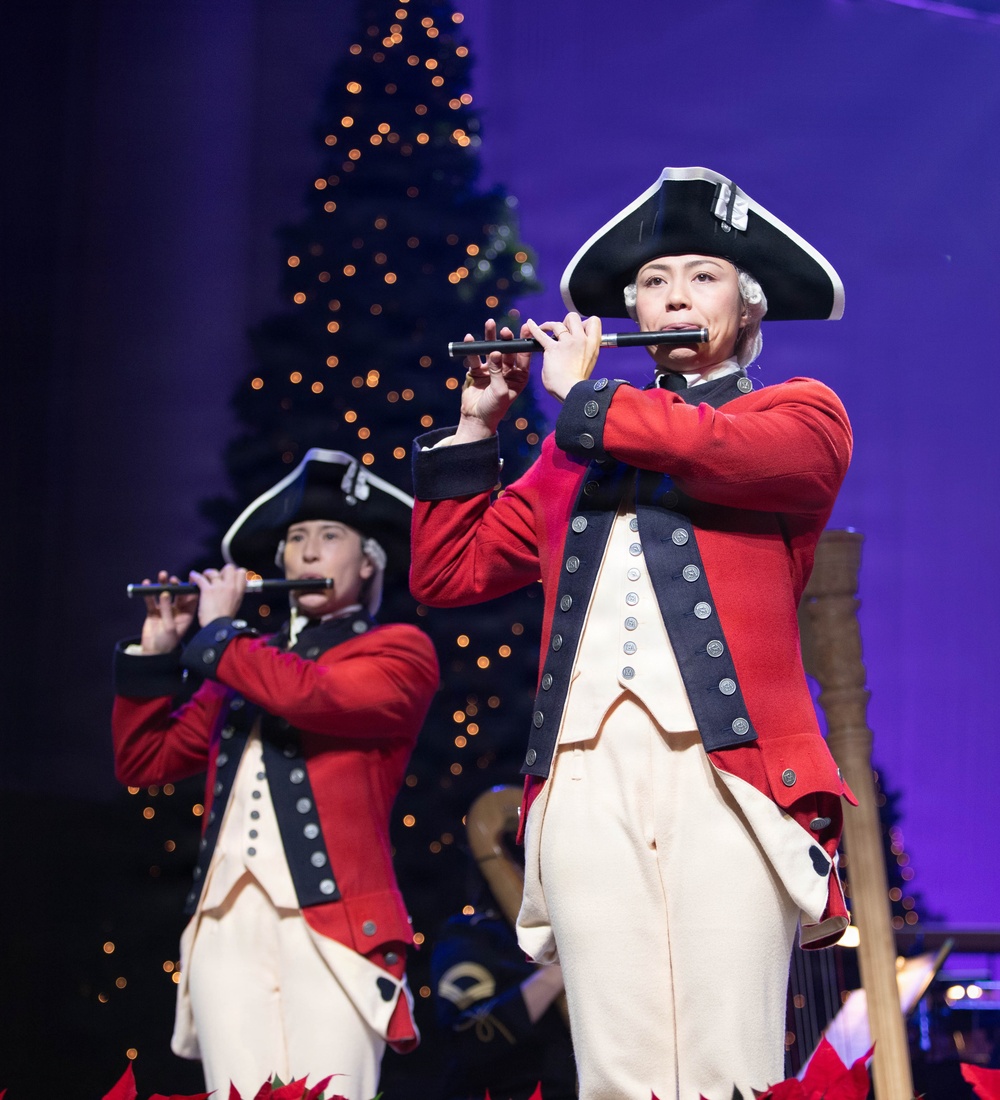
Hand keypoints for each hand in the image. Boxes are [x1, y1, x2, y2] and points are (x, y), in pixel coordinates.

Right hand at [139, 570, 197, 653]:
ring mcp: (165, 610)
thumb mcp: (169, 627)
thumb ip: (167, 610)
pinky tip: (145, 584)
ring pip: (164, 594)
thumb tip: (165, 593)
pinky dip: (148, 592)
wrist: (153, 652)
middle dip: (175, 584)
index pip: (192, 598)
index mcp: (187, 614)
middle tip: (172, 578)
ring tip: (162, 576)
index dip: (191, 588)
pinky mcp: (153, 612)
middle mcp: (178, 610)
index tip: (190, 578)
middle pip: (178, 594)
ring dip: (163, 584)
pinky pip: (151, 600)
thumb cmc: (167, 642)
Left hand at [190, 564, 246, 626]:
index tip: (227, 578)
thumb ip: (234, 595)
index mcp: (239, 591)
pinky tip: (192, 576)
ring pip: (213, 571)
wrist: (218, 627)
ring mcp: (219, 587)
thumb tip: (231, 591)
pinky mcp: (208, 590)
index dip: (234, 573)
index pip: (241, 572)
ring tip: (204, 578)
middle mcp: (231, 586)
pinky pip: (200, 578)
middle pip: (229, 568)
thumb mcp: (235, 605)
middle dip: (221, 571)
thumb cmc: (225, 620)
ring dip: (207, 573)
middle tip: (216, 578)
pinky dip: (195, 576)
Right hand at [454, 317, 530, 442]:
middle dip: (506, 339)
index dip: (524, 343)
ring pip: (491, 350)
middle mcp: (507, 371)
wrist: (476, 418)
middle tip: (505, 331)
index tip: (526, 329)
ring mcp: (492, 369)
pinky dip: (472, 348)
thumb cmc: (494, 408)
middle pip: (507, 350)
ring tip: (490, 323)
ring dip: (490, 337)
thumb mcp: (500, 390)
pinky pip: (475, 357)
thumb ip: (497, 371)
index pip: (523, 356)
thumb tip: (493, 351)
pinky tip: (469, 338)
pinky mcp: (477, 371)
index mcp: (519, 376)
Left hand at [526, 312, 601, 402]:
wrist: (572, 391)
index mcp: (592, 345)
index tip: (579, 329)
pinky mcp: (553, 349)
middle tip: (562, 330)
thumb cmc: (578, 382)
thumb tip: (574, 349)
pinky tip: (530, 324)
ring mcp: (567, 343)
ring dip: (550, 325)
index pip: (594, 322)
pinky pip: (541, 334)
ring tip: (546, 329)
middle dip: (566, 321)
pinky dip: (534, 328)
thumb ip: (583, 352)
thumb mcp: (589, 362)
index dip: (585, 322)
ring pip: (558, 323)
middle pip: (574, 318)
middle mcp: (581, 340)